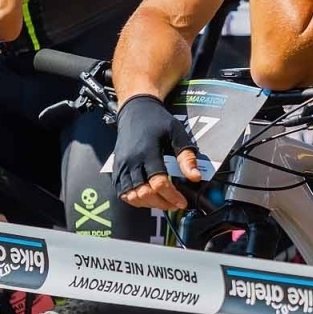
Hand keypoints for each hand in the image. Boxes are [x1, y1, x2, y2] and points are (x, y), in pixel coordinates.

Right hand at [110, 95, 201, 210]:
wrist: (135, 109)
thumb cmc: (158, 120)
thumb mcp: (177, 133)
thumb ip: (186, 156)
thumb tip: (195, 177)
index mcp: (147, 152)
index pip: (159, 183)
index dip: (172, 196)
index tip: (183, 202)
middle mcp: (131, 161)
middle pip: (144, 193)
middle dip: (162, 203)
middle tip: (175, 204)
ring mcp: (122, 166)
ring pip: (132, 196)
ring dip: (148, 204)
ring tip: (163, 202)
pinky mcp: (116, 169)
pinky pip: (122, 192)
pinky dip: (135, 200)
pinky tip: (148, 198)